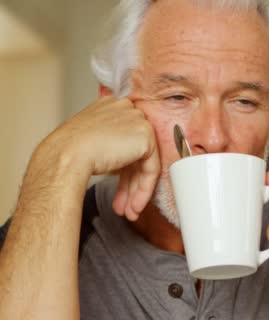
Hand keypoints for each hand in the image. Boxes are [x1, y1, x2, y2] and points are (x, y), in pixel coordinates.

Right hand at [36, 96, 159, 219]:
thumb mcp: (88, 140)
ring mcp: (138, 121)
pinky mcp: (146, 137)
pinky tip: (134, 205)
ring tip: (128, 211)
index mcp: (111, 106)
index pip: (124, 141)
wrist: (65, 156)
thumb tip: (121, 165)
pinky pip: (151, 168)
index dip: (123, 169)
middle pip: (135, 153)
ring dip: (135, 191)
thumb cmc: (67, 151)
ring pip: (144, 163)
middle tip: (124, 205)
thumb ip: (107, 143)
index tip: (118, 189)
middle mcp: (127, 110)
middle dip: (129, 183)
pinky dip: (144, 189)